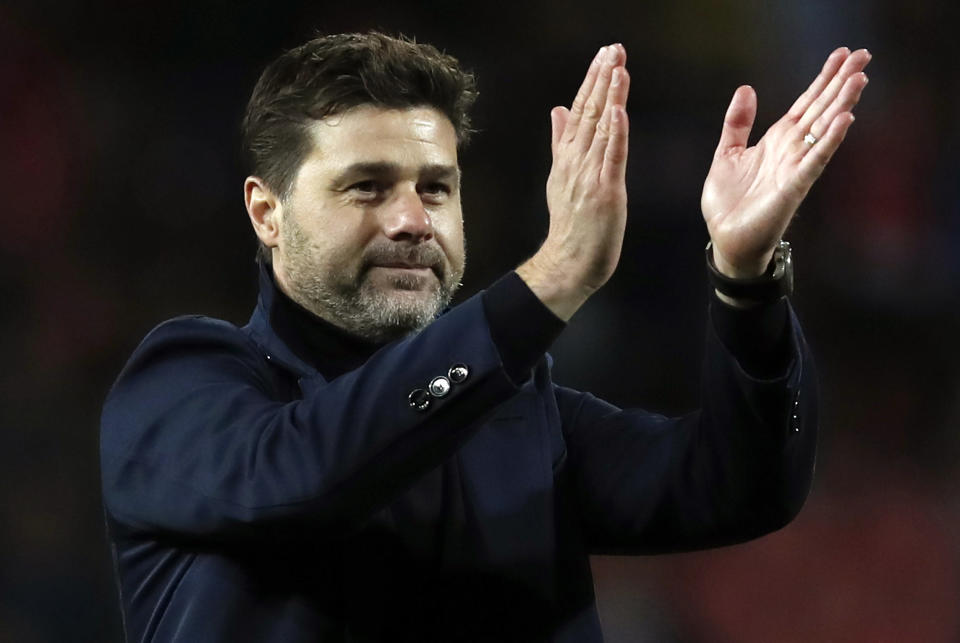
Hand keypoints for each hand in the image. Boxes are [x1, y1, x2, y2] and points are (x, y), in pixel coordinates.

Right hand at [517, 44, 629, 320]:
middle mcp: (576, 161)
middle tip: (613, 49)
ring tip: (617, 66)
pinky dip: (615, 132)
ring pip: (601, 128)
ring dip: (610, 95)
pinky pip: (611, 157)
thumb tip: (557, 110)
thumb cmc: (571, 226)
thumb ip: (560, 142)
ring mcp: (589, 175)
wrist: (569, 262)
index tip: (603, 56)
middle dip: (601, 78)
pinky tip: (619, 110)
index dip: (592, 81)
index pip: (579, 110)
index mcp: (567, 157)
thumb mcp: (560, 178)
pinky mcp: (605, 191)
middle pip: (589, 112)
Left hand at [701, 47, 871, 278]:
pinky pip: (815, 160)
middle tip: (864, 55)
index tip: (842, 54)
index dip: (824, 78)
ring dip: (842, 105)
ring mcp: (795, 167)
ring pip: (823, 130)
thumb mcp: (727, 153)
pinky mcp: (793, 187)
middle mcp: (791, 150)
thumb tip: (746, 88)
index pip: (806, 103)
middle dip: (841, 83)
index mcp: (777, 140)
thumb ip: (737, 122)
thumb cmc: (729, 202)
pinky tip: (845, 120)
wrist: (726, 238)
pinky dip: (829, 141)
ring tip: (859, 79)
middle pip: (821, 109)